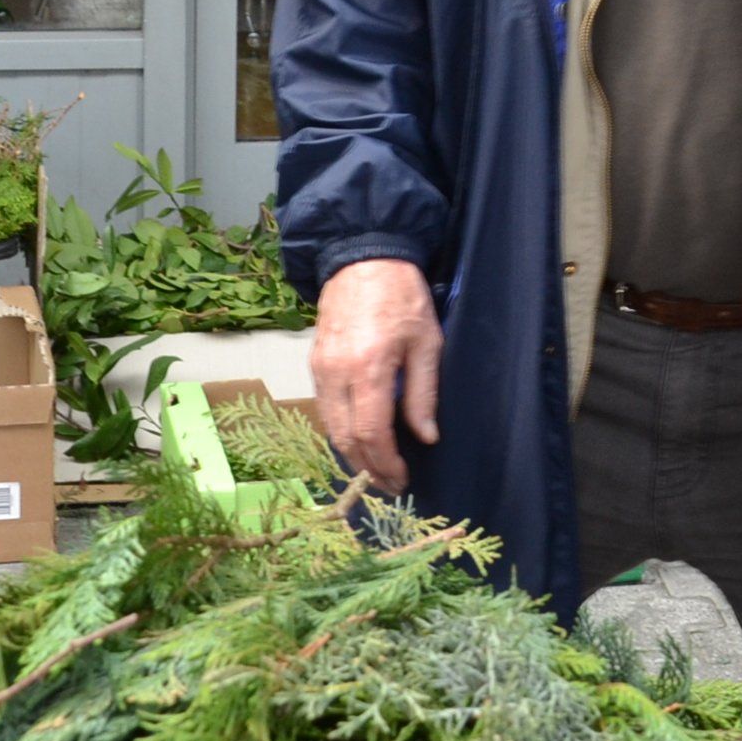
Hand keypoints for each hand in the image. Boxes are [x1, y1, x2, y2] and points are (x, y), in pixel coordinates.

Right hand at [311, 257, 439, 493]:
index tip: (401, 480)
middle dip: (367, 468)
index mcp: (369, 368)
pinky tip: (360, 437)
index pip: (370, 433)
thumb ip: (424, 393)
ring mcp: (320, 368)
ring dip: (352, 453)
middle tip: (390, 483)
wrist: (363, 256)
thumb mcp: (427, 342)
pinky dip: (341, 430)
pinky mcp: (314, 362)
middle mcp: (337, 373)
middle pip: (345, 438)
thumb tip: (425, 438)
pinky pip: (324, 408)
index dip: (385, 464)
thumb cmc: (403, 296)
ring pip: (330, 427)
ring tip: (377, 467)